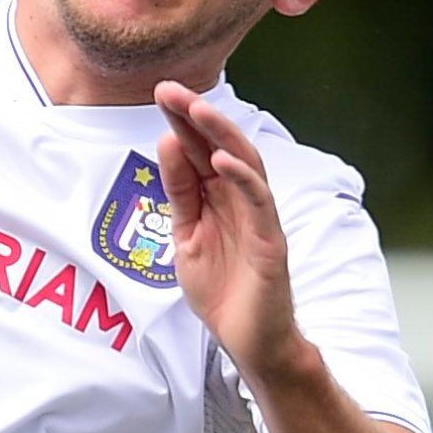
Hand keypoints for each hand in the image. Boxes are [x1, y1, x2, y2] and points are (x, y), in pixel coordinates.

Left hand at [152, 80, 300, 380]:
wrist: (250, 342)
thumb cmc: (223, 292)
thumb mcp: (186, 237)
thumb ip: (180, 193)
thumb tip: (167, 143)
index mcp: (218, 198)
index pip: (199, 150)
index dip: (182, 121)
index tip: (161, 92)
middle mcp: (240, 200)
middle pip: (221, 147)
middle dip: (196, 116)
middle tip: (170, 89)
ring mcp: (259, 218)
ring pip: (245, 164)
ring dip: (221, 135)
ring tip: (198, 109)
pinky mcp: (271, 241)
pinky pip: (260, 202)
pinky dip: (243, 177)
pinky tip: (223, 159)